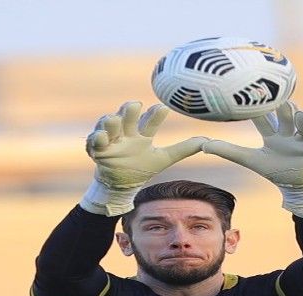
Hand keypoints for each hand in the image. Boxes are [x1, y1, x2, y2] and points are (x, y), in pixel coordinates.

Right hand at [80, 102, 204, 215]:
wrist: (120, 184)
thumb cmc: (141, 166)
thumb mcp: (163, 159)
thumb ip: (183, 149)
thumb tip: (207, 142)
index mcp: (142, 133)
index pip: (150, 121)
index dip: (155, 115)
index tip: (163, 109)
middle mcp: (126, 132)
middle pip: (127, 116)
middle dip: (130, 109)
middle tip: (134, 105)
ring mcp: (111, 139)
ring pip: (109, 124)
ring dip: (111, 121)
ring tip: (114, 119)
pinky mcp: (97, 149)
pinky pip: (95, 141)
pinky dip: (97, 138)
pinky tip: (101, 137)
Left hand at [201, 102, 302, 217]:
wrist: (298, 188)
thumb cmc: (275, 172)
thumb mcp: (251, 160)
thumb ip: (228, 151)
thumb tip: (203, 145)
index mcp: (273, 133)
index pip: (264, 116)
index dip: (260, 105)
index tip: (256, 92)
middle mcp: (288, 131)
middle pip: (287, 113)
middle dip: (286, 107)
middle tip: (284, 103)